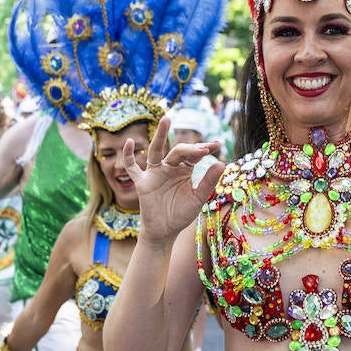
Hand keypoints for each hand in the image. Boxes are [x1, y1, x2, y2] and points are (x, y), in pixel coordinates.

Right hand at [0, 106, 11, 143]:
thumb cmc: (3, 138)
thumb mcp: (6, 133)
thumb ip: (9, 127)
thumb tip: (13, 122)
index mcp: (4, 124)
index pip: (5, 117)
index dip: (6, 112)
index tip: (6, 107)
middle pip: (0, 115)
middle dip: (1, 110)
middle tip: (2, 104)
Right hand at [124, 115, 225, 244]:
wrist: (165, 231)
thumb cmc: (181, 213)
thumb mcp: (198, 197)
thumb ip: (208, 181)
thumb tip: (222, 163)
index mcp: (184, 169)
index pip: (194, 154)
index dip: (204, 149)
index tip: (217, 145)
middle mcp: (169, 167)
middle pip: (178, 151)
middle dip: (190, 148)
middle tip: (203, 148)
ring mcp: (155, 173)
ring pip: (156, 150)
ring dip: (160, 135)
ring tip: (166, 119)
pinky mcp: (142, 182)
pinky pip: (132, 167)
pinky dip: (128, 155)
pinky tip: (128, 142)